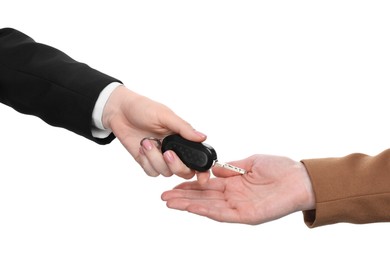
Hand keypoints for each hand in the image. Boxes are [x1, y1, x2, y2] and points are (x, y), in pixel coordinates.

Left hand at [102, 85, 209, 181]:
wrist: (119, 111)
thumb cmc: (144, 108)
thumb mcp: (165, 115)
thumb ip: (184, 128)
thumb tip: (202, 137)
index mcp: (183, 138)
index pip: (198, 158)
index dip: (203, 170)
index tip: (203, 176)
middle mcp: (175, 150)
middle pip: (184, 171)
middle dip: (176, 165)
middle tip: (167, 153)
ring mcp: (160, 157)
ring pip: (166, 172)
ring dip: (155, 159)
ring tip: (146, 142)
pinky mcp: (146, 161)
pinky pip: (152, 172)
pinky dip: (147, 161)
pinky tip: (141, 147)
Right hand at [161, 154, 315, 224]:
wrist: (300, 179)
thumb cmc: (280, 169)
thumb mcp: (251, 162)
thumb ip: (231, 168)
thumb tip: (213, 168)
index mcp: (233, 183)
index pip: (206, 186)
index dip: (189, 186)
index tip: (173, 184)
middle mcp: (233, 196)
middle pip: (203, 198)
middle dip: (183, 197)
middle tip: (163, 196)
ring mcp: (239, 206)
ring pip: (208, 207)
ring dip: (188, 205)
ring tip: (169, 202)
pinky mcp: (247, 215)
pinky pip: (222, 214)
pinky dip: (205, 211)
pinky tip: (191, 208)